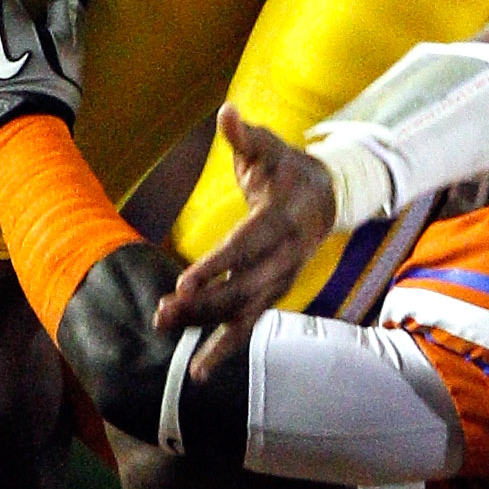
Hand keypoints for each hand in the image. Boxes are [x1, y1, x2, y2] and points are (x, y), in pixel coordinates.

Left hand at [155, 106, 337, 373]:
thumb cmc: (287, 168)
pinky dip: (224, 350)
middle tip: (162, 311)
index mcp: (283, 220)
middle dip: (202, 302)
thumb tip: (227, 114)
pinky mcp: (272, 295)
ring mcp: (281, 281)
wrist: (327, 197)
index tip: (184, 282)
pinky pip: (248, 327)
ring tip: (163, 326)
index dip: (217, 266)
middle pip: (242, 287)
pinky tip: (197, 374)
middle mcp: (286, 257)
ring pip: (242, 310)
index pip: (246, 247)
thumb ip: (247, 136)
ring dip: (204, 323)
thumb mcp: (270, 147)